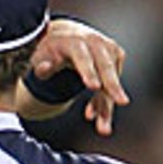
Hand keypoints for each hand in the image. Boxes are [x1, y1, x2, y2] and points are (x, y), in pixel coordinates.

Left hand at [28, 18, 129, 134]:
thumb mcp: (41, 57)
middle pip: (106, 66)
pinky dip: (106, 101)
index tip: (93, 87)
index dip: (89, 72)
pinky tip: (98, 117)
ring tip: (103, 128)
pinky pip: (112, 83)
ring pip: (112, 79)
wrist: (65, 35)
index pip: (83, 57)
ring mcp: (108, 49)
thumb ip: (42, 66)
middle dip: (113, 85)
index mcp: (74, 41)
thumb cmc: (51, 50)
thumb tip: (45, 68)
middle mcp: (94, 42)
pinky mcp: (116, 56)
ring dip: (108, 104)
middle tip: (121, 102)